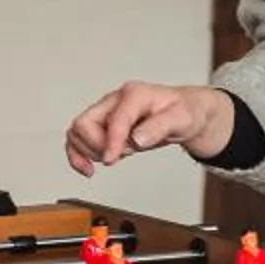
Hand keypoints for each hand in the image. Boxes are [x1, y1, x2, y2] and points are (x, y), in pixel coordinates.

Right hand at [65, 81, 233, 175]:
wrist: (187, 112)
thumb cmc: (184, 112)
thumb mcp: (181, 119)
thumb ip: (158, 128)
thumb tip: (137, 139)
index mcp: (134, 95)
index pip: (114, 119)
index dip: (111, 142)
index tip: (111, 160)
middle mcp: (115, 101)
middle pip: (84, 123)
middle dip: (97, 146)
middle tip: (117, 157)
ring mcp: (107, 112)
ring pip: (77, 132)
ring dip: (90, 151)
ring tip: (114, 157)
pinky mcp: (104, 125)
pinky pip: (79, 139)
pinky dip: (77, 154)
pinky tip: (87, 168)